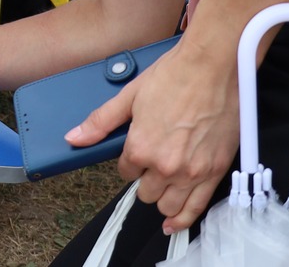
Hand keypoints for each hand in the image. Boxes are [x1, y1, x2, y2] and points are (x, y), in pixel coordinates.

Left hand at [66, 34, 237, 233]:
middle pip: (145, 193)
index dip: (130, 162)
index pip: (125, 171)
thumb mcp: (130, 96)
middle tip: (153, 162)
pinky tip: (173, 223)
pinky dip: (182, 219)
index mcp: (140, 147)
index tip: (138, 151)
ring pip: (168, 206)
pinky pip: (195, 209)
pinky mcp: (214, 172)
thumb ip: (101, 121)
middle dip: (145, 180)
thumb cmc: (174, 75)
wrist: (213, 66)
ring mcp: (191, 172)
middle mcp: (164, 165)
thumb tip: (74, 137)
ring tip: (164, 185)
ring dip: (162, 198)